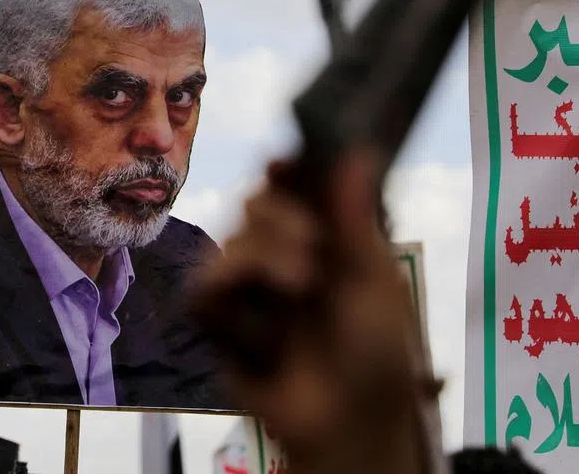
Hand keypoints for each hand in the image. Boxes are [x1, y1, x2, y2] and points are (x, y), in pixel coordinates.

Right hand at [194, 148, 438, 473]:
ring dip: (261, 255)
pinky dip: (225, 292)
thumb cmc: (377, 358)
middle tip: (312, 245)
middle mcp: (282, 255)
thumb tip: (355, 153)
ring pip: (228, 241)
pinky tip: (258, 314)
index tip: (283, 163)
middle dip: (280, 218)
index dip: (286, 170)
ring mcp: (250, 289)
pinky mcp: (222, 323)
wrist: (349, 424)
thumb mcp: (376, 283)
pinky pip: (201, 290)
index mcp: (325, 238)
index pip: (294, 187)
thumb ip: (355, 219)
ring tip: (298, 286)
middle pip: (255, 204)